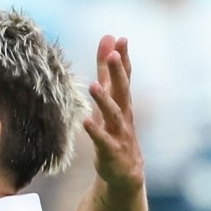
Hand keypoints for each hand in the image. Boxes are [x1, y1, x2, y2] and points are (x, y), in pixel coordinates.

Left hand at [84, 35, 143, 192]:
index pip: (125, 77)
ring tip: (94, 86)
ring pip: (113, 115)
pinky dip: (95, 131)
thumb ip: (107, 70)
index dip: (123, 59)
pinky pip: (102, 140)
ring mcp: (118, 133)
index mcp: (122, 102)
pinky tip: (85, 122)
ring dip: (105, 101)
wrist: (125, 172)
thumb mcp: (110, 99)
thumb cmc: (115, 130)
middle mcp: (123, 115)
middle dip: (118, 73)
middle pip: (122, 91)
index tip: (121, 39)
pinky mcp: (110, 151)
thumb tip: (109, 38)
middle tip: (114, 55)